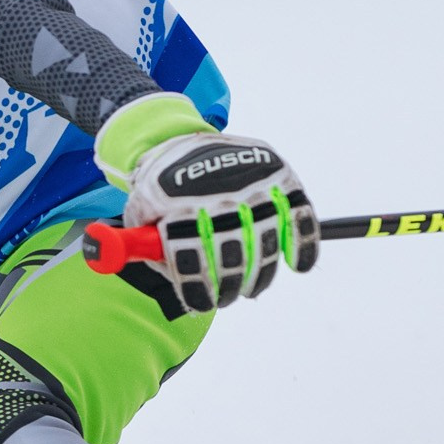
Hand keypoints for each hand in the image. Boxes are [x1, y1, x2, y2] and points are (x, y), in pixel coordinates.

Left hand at [98, 95, 317, 310]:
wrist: (180, 139)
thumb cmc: (160, 187)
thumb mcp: (140, 212)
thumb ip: (150, 249)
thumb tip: (178, 283)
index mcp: (178, 203)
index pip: (190, 255)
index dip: (198, 286)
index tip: (202, 305)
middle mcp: (216, 193)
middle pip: (231, 252)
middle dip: (230, 286)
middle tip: (227, 298)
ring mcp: (250, 183)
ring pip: (265, 241)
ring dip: (261, 274)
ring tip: (251, 288)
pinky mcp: (278, 175)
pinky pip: (299, 214)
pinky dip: (303, 243)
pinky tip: (298, 264)